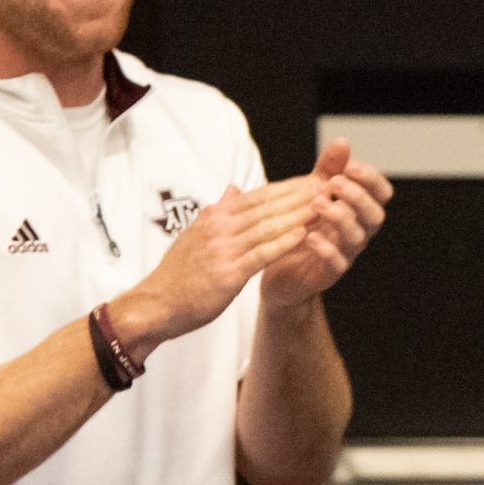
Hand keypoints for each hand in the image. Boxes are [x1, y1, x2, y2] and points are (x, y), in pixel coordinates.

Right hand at [118, 174, 317, 345]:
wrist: (156, 304)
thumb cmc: (178, 274)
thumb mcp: (196, 234)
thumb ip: (219, 211)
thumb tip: (233, 188)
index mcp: (214, 217)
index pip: (257, 196)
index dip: (287, 188)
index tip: (312, 180)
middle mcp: (218, 228)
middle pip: (266, 207)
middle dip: (299, 196)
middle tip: (327, 185)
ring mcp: (223, 250)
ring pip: (267, 227)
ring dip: (297, 215)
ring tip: (323, 205)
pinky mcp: (227, 274)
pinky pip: (261, 254)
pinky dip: (284, 242)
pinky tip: (304, 234)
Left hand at [258, 138, 391, 308]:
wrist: (281, 268)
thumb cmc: (303, 226)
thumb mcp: (314, 191)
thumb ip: (329, 168)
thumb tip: (343, 141)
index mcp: (359, 210)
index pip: (381, 194)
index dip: (371, 179)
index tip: (349, 166)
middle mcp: (358, 231)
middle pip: (375, 216)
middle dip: (358, 196)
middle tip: (334, 183)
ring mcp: (346, 253)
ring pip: (357, 237)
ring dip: (340, 217)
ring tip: (317, 203)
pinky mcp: (329, 273)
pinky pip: (337, 263)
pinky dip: (326, 248)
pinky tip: (309, 235)